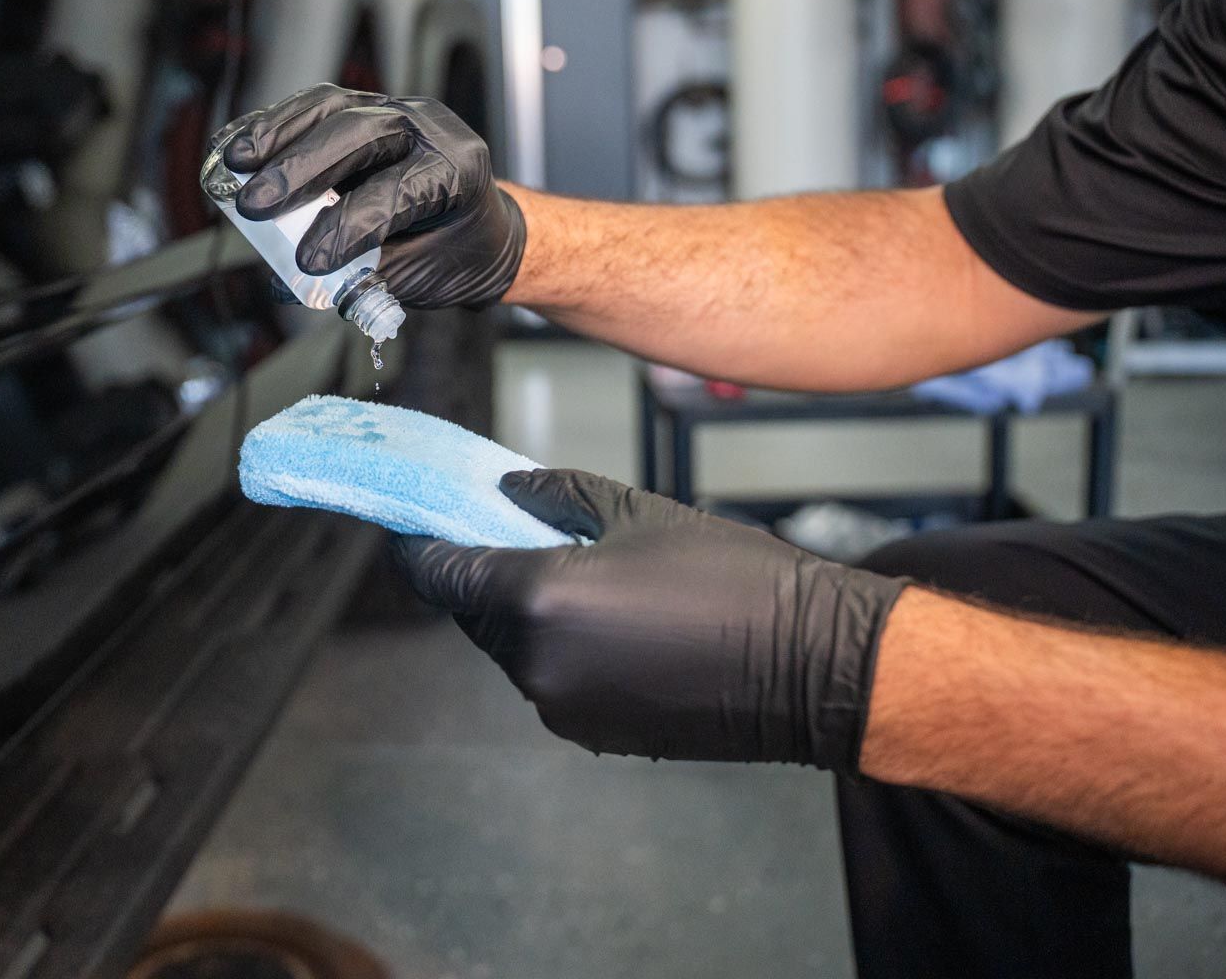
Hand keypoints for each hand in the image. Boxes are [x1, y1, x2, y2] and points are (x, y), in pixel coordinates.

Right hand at [223, 84, 525, 308]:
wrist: (480, 229)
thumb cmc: (455, 253)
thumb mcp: (420, 275)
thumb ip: (359, 274)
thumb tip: (288, 278)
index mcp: (457, 170)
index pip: (396, 191)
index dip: (348, 224)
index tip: (309, 261)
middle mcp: (428, 128)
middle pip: (359, 134)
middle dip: (300, 170)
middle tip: (255, 206)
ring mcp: (394, 110)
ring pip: (331, 108)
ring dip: (276, 135)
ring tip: (234, 165)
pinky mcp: (362, 108)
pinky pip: (314, 107)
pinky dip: (271, 126)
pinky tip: (236, 145)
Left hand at [391, 469, 907, 770]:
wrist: (810, 665)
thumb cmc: (734, 579)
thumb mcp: (637, 511)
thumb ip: (556, 495)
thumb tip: (506, 492)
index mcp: (538, 599)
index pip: (441, 574)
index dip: (420, 547)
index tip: (415, 525)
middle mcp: (537, 663)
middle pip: (473, 614)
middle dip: (481, 576)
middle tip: (507, 536)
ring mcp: (562, 706)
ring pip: (511, 651)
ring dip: (523, 616)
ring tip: (579, 578)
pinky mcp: (592, 733)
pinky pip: (550, 682)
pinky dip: (559, 652)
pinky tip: (610, 624)